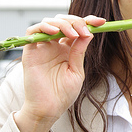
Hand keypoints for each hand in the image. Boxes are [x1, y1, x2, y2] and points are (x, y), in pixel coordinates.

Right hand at [14, 14, 104, 131]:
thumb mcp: (76, 71)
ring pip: (50, 22)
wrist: (48, 110)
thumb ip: (79, 52)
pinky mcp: (30, 50)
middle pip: (64, 22)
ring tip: (73, 34)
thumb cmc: (62, 94)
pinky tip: (55, 33)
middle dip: (76, 21)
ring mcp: (42, 47)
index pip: (77, 29)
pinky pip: (33, 30)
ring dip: (63, 23)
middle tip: (86, 30)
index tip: (101, 22)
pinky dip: (44, 26)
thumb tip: (88, 33)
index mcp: (67, 49)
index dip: (88, 21)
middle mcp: (54, 45)